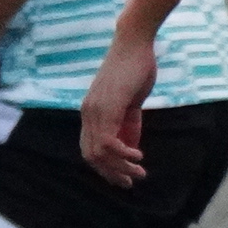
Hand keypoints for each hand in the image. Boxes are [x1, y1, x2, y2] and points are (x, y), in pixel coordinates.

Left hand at [78, 29, 154, 187]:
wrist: (134, 45)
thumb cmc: (134, 70)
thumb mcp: (130, 103)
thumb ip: (128, 124)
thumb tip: (130, 147)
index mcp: (91, 112)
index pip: (89, 148)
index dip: (104, 167)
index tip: (123, 178)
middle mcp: (88, 113)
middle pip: (90, 155)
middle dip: (111, 173)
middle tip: (131, 182)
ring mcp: (95, 110)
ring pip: (99, 152)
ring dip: (120, 167)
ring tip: (139, 173)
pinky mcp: (107, 106)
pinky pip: (108, 140)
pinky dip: (122, 154)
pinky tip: (138, 156)